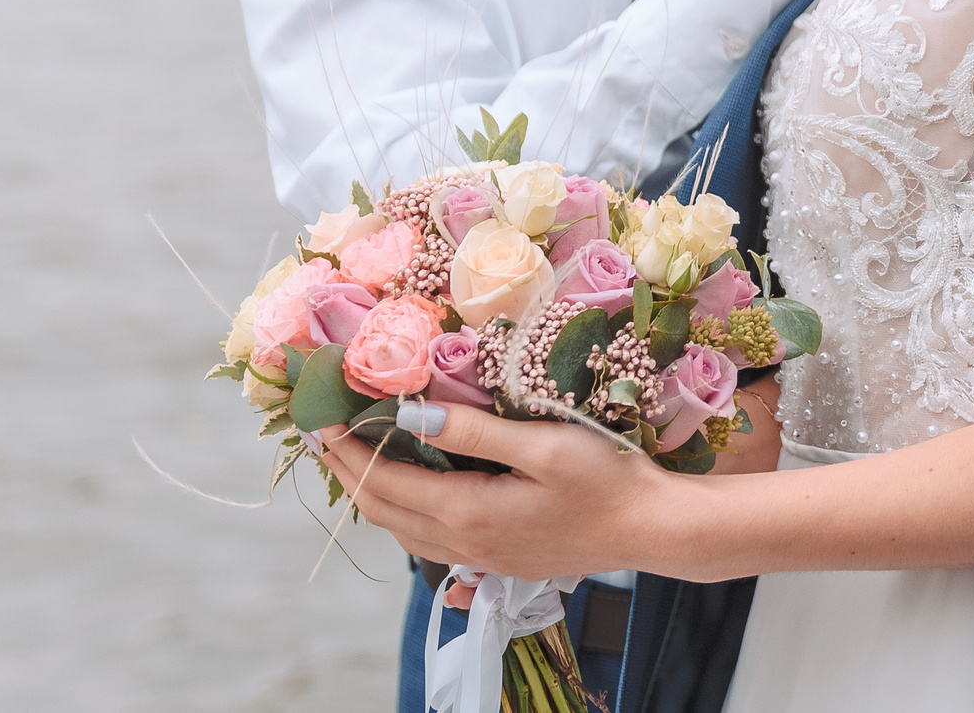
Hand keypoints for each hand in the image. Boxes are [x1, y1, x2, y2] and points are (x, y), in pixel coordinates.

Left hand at [313, 409, 677, 583]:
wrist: (651, 528)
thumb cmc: (607, 478)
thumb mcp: (544, 444)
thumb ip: (474, 432)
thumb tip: (411, 416)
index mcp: (469, 512)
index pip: (386, 483)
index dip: (349, 451)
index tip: (322, 418)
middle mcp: (466, 542)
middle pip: (384, 512)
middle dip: (348, 473)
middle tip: (325, 434)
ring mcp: (482, 556)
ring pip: (404, 530)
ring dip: (373, 494)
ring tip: (356, 457)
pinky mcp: (499, 557)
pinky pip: (430, 537)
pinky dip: (404, 509)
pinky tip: (411, 487)